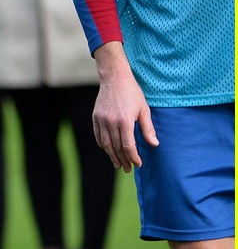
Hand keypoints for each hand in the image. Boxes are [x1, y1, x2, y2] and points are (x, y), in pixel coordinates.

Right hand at [92, 45, 157, 171]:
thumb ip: (148, 128)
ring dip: (112, 156)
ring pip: (106, 144)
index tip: (138, 164)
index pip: (128, 145)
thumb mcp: (144, 109)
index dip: (133, 157)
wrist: (114, 79)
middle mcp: (111, 123)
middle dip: (123, 160)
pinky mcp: (95, 119)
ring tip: (118, 165)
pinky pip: (98, 137)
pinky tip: (108, 151)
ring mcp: (101, 121)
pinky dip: (103, 146)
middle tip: (128, 169)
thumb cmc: (132, 93)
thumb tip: (154, 144)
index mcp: (125, 121)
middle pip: (116, 148)